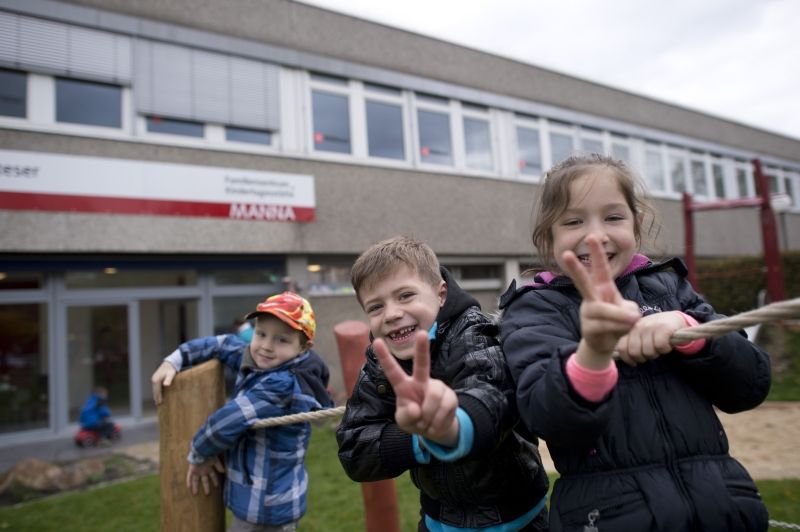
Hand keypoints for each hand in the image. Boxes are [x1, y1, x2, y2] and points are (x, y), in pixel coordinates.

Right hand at [151, 361, 177, 405]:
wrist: (170, 363)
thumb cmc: (171, 369)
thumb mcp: (171, 374)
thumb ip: (168, 380)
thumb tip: (165, 385)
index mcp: (156, 380)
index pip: (157, 391)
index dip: (158, 397)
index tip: (160, 403)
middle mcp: (153, 380)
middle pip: (154, 391)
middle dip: (156, 398)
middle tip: (158, 405)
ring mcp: (154, 379)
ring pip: (154, 389)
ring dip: (156, 395)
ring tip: (158, 402)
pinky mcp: (156, 379)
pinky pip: (156, 387)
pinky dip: (156, 392)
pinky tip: (159, 395)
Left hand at [186, 456, 225, 495]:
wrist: (202, 449)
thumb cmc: (209, 454)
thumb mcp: (215, 460)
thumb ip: (219, 466)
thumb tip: (223, 471)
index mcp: (209, 468)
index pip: (213, 476)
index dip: (215, 481)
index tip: (217, 486)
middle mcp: (203, 470)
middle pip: (205, 481)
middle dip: (206, 487)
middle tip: (208, 494)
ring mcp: (197, 471)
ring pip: (196, 480)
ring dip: (196, 487)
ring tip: (195, 494)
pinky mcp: (192, 469)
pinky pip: (189, 476)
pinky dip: (189, 481)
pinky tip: (188, 487)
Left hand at [373, 331, 458, 446]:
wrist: (436, 430)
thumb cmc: (415, 421)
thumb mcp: (404, 422)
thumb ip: (406, 416)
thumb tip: (416, 409)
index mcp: (404, 386)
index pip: (392, 371)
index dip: (384, 357)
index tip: (376, 341)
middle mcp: (421, 381)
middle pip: (422, 363)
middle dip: (422, 348)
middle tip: (422, 333)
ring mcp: (437, 387)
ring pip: (433, 397)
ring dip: (429, 417)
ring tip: (427, 424)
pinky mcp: (450, 396)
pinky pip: (445, 407)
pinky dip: (438, 422)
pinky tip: (436, 425)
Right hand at [561, 235, 640, 368]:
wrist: (603, 344)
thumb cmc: (617, 321)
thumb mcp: (629, 311)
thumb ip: (629, 310)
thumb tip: (628, 316)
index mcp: (602, 288)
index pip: (600, 268)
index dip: (597, 253)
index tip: (592, 236)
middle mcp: (591, 297)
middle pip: (582, 282)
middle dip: (575, 268)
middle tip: (566, 254)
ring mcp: (588, 313)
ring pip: (601, 310)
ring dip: (619, 315)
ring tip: (633, 319)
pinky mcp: (588, 328)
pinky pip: (605, 326)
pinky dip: (620, 327)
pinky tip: (625, 328)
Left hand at [615, 311, 685, 365]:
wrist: (674, 318)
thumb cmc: (655, 331)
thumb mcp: (640, 336)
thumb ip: (632, 344)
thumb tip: (627, 359)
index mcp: (630, 330)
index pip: (622, 348)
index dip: (627, 359)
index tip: (634, 362)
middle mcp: (638, 327)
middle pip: (635, 353)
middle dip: (643, 358)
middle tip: (650, 354)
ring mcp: (650, 326)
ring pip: (648, 351)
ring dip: (655, 354)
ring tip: (659, 348)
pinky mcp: (663, 327)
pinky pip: (660, 346)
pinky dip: (665, 349)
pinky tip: (667, 345)